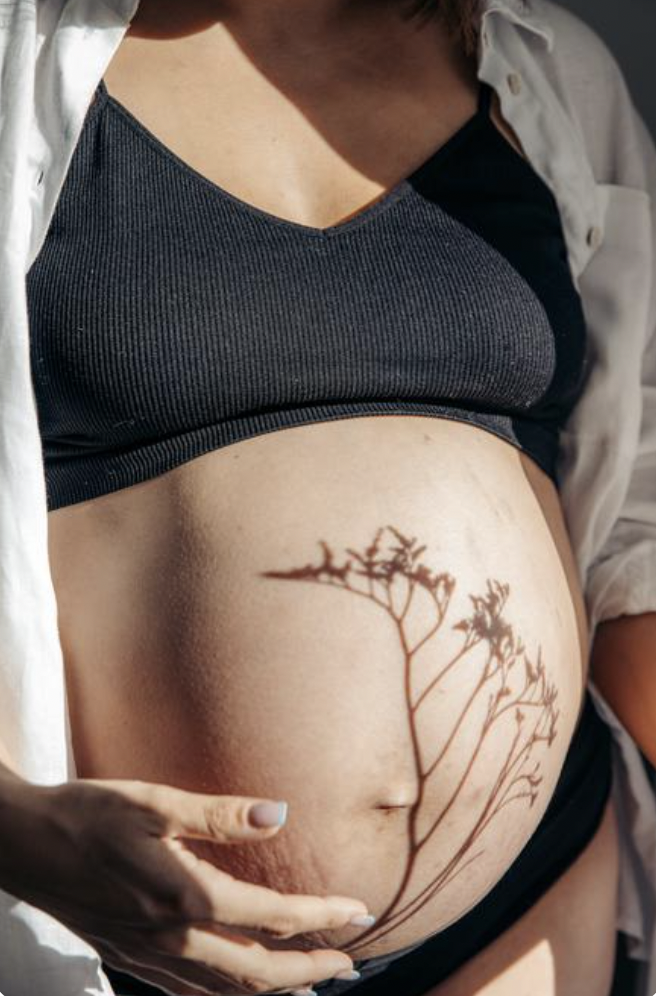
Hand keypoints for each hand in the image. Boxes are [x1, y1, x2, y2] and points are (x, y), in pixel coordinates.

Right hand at [0, 777, 368, 994]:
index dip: (320, 918)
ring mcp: (149, 956)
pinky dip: (229, 995)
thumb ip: (220, 814)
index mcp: (184, 899)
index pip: (271, 920)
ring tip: (312, 984)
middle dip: (310, 972)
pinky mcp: (131, 956)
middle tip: (352, 964)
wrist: (23, 845)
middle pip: (257, 975)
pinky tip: (239, 987)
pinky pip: (191, 992)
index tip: (358, 912)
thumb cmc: (89, 814)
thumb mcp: (155, 801)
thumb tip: (280, 815)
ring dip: (276, 991)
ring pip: (226, 993)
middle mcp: (171, 940)